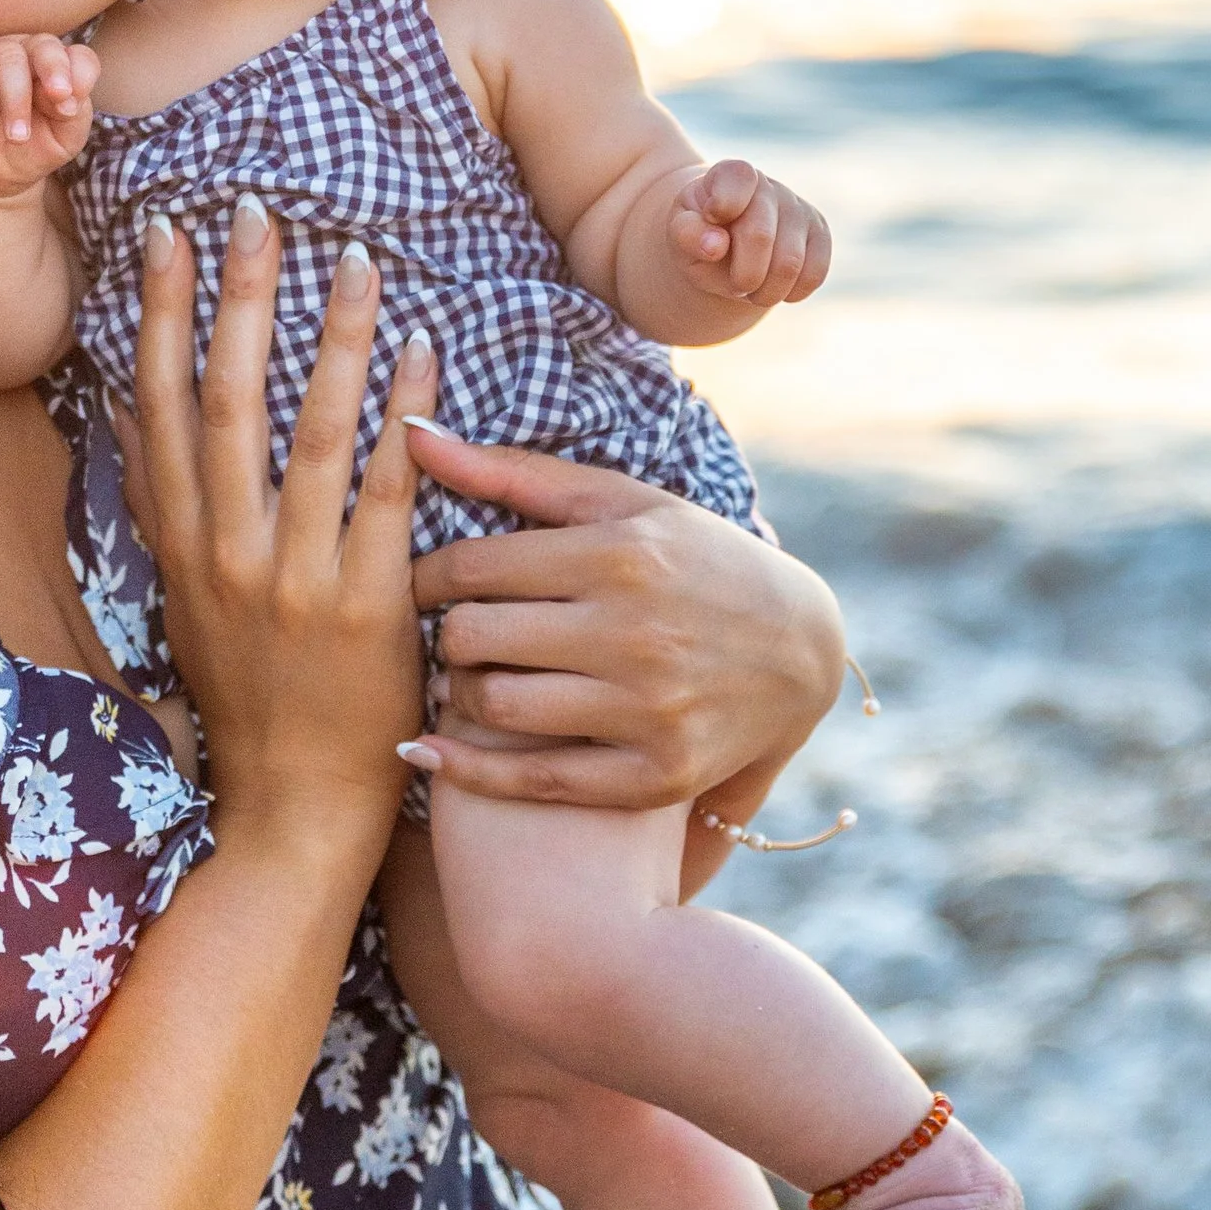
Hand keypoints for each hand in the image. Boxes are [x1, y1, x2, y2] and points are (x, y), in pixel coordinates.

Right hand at [0, 34, 99, 202]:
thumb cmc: (30, 151)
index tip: (70, 109)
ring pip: (7, 53)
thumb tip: (68, 94)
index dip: (80, 75)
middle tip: (57, 96)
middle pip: (45, 45)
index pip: (79, 57)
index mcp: (59, 72)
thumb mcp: (63, 141)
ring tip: (16, 134)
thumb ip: (75, 114)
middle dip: (54, 69)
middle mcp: (28, 57)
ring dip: (15, 92)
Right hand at [115, 197, 430, 833]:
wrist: (292, 804)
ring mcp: (295, 577)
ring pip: (311, 433)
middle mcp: (226, 551)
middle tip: (258, 211)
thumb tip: (128, 403)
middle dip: (240, 298)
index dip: (160, 314)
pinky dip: (405, 415)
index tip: (168, 232)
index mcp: (180, 542)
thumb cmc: (245, 691)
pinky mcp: (367, 603)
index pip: (161, 404)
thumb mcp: (180, 595)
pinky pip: (388, 490)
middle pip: (230, 400)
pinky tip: (424, 351)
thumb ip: (160, 500)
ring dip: (333, 338)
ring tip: (357, 259)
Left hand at [404, 424, 846, 811]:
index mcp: (622, 553)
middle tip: (451, 634)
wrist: (801, 652)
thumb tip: (409, 428)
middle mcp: (635, 631)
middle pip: (475, 638)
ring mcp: (648, 709)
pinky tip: (432, 751)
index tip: (426, 585)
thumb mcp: (621, 503)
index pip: (475, 567)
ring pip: (495, 707)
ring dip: (458, 696)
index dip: (429, 578)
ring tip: (466, 678)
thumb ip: (512, 471)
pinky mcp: (657, 774)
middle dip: (445, 636)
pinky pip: (536, 781)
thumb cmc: (695, 561)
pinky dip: (469, 770)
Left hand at [667, 158, 830, 306]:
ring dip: (765, 291)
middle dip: (742, 275)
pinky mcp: (819, 234)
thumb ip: (687, 234)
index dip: (724, 205)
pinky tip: (774, 286)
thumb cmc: (700, 235)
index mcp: (732, 175)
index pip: (738, 178)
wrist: (726, 245)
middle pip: (760, 236)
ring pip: (790, 263)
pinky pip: (814, 274)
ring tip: (752, 288)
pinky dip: (790, 293)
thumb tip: (715, 246)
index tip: (712, 219)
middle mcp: (769, 186)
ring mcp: (798, 208)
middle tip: (734, 284)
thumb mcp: (680, 233)